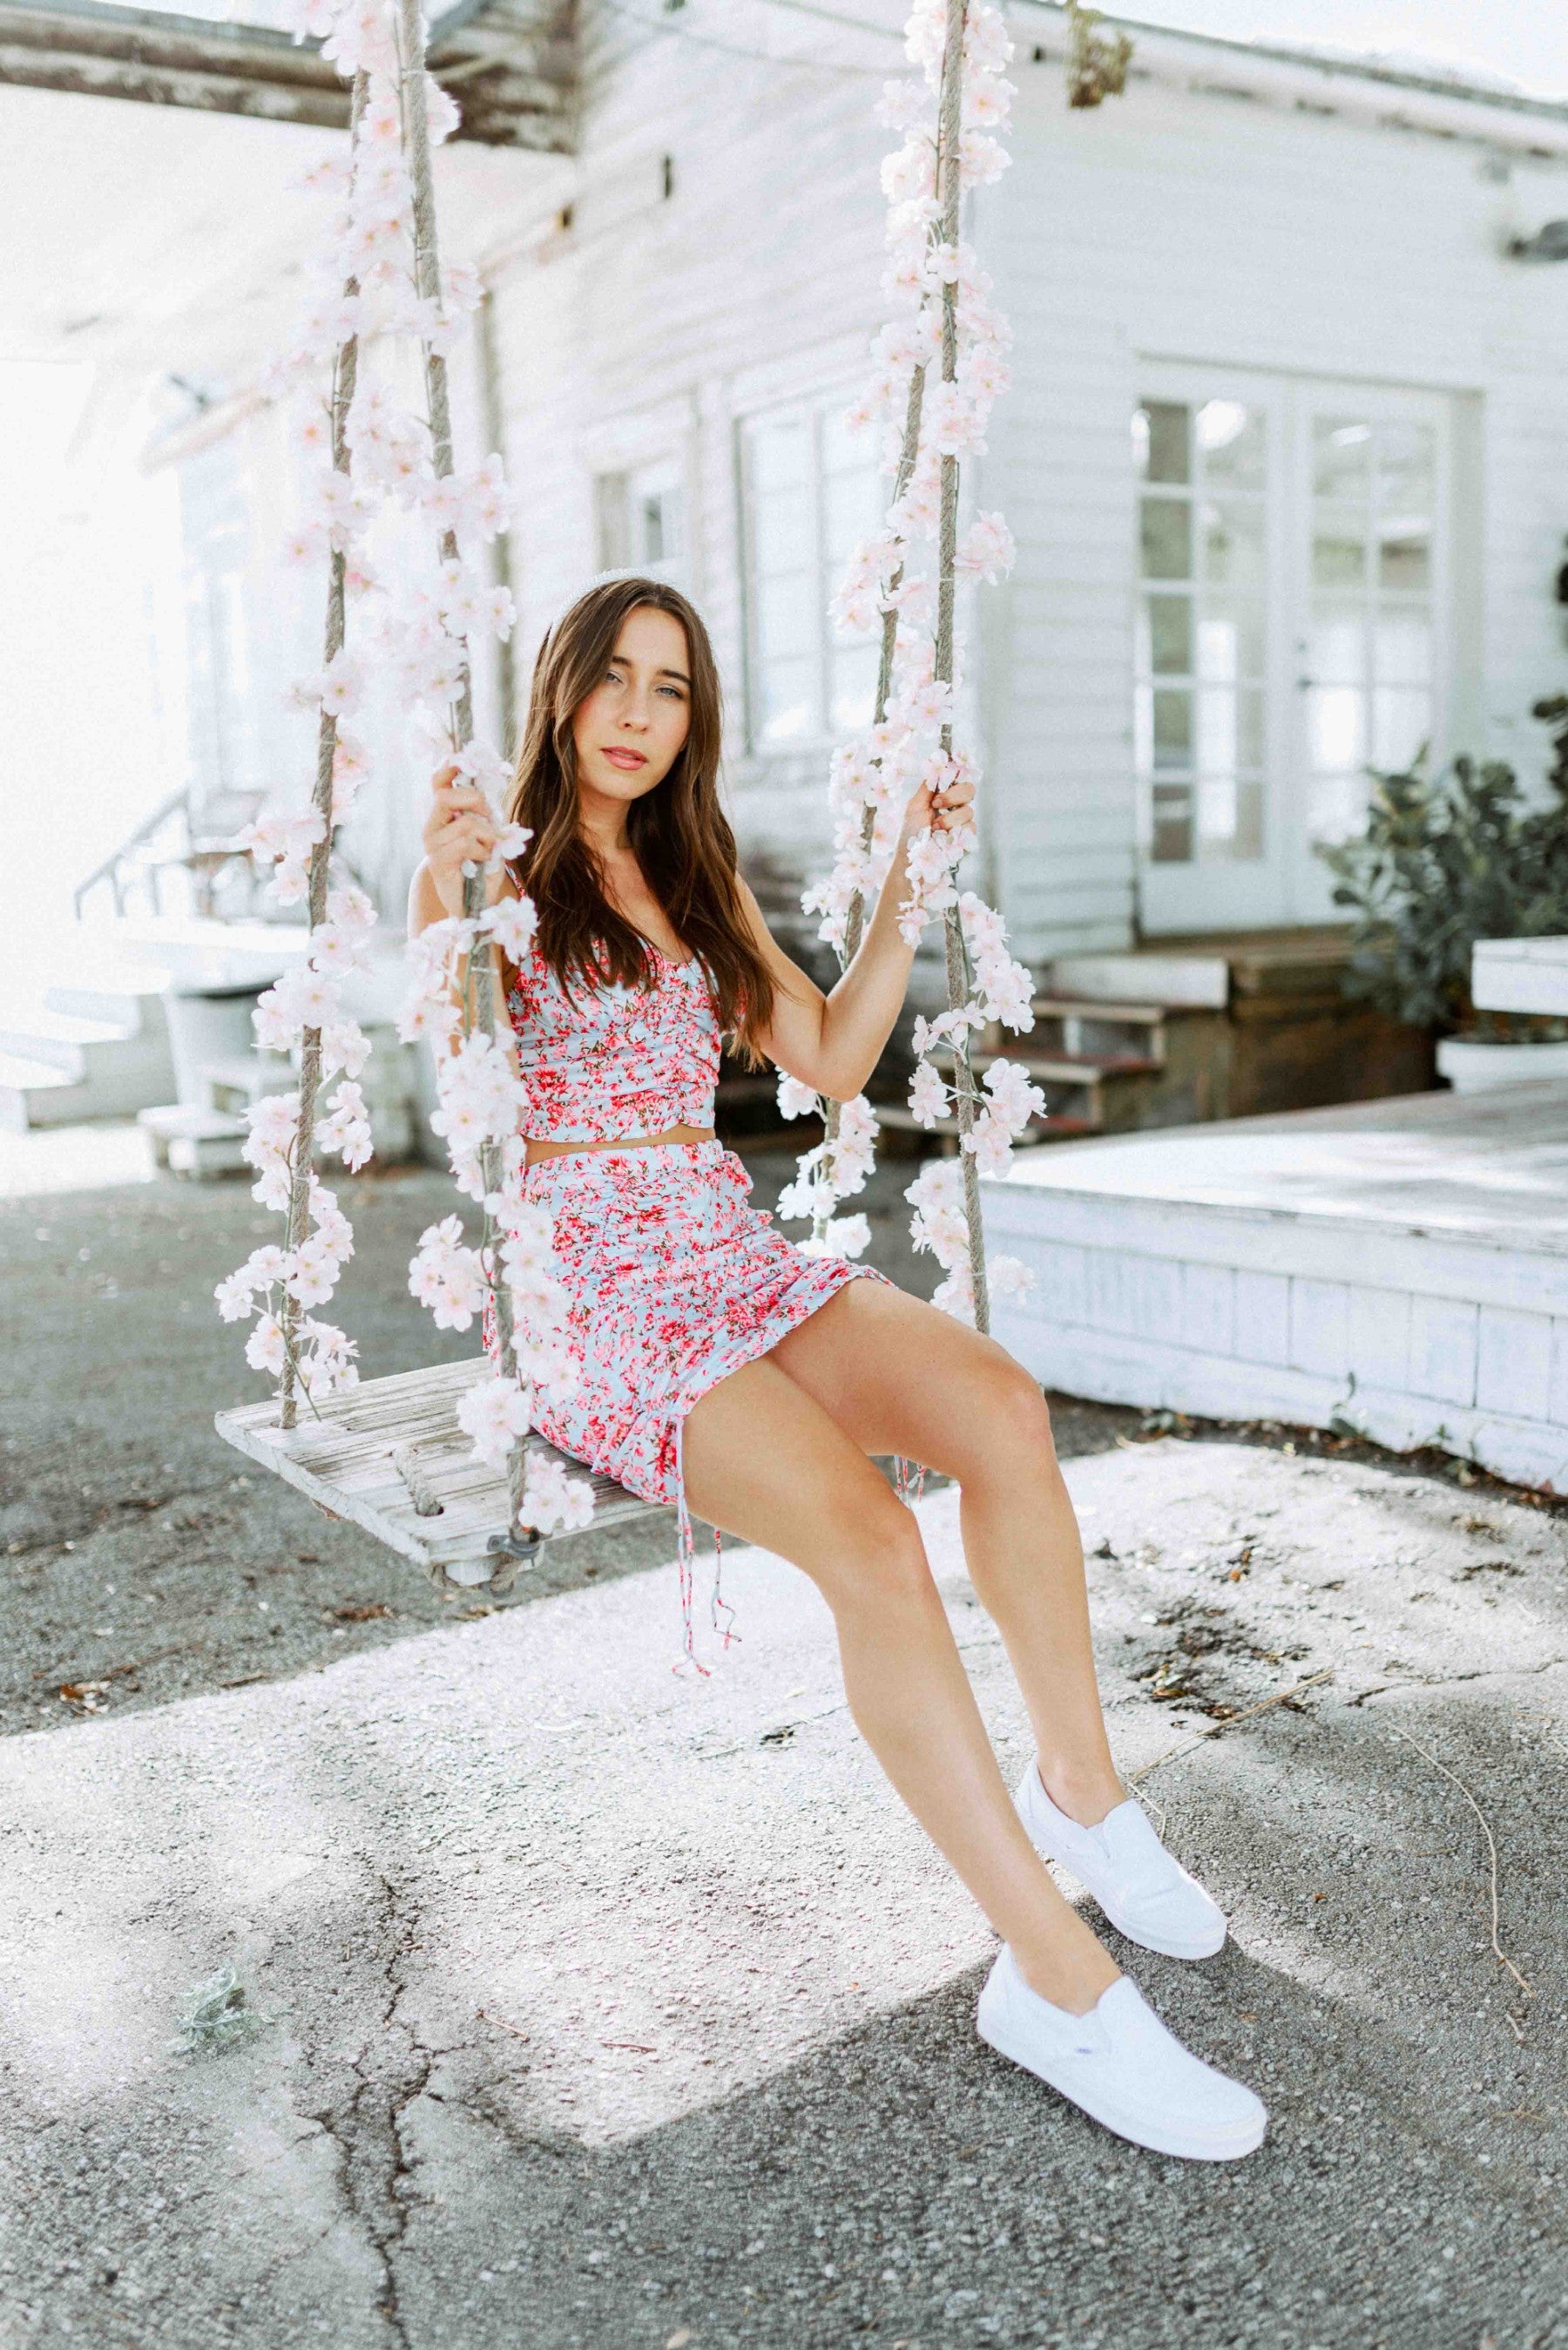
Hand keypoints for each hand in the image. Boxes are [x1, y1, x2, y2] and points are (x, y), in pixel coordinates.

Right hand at [421, 763, 505, 919]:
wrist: (477, 902)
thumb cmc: (484, 867)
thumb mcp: (492, 835)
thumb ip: (491, 816)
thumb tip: (496, 797)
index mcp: (444, 814)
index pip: (438, 784)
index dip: (448, 769)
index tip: (462, 762)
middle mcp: (433, 825)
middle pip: (446, 797)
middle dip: (475, 801)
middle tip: (489, 817)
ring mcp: (432, 844)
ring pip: (465, 823)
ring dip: (487, 836)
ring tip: (487, 849)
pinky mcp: (437, 862)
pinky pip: (464, 843)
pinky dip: (482, 851)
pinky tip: (482, 861)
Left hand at [898, 761, 976, 851]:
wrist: (911, 861)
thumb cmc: (909, 835)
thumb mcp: (914, 806)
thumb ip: (927, 787)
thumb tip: (937, 765)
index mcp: (941, 796)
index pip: (957, 778)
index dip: (957, 773)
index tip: (949, 774)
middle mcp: (954, 807)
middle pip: (969, 789)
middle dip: (954, 795)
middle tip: (936, 803)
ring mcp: (962, 822)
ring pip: (969, 810)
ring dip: (949, 819)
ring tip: (933, 829)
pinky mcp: (967, 838)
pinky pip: (971, 827)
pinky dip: (955, 831)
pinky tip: (942, 838)